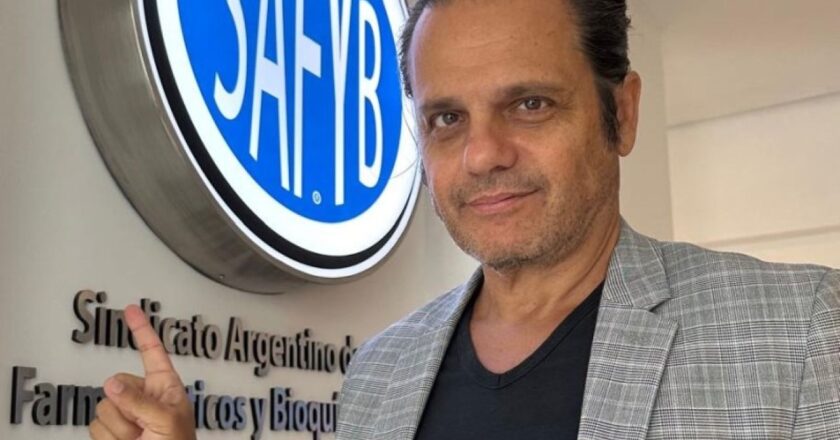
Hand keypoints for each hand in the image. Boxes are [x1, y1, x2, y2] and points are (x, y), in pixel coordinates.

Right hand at [89, 305, 195, 439]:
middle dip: (126, 408)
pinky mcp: (110, 431)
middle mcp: (143, 396)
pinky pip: (95, 426)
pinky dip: (110, 439)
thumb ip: (140, 400)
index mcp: (165, 386)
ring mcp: (126, 414)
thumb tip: (112, 383)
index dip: (140, 329)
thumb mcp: (166, 419)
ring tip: (140, 438)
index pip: (152, 351)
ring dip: (120, 428)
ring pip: (103, 407)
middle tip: (144, 427)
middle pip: (115, 384)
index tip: (131, 309)